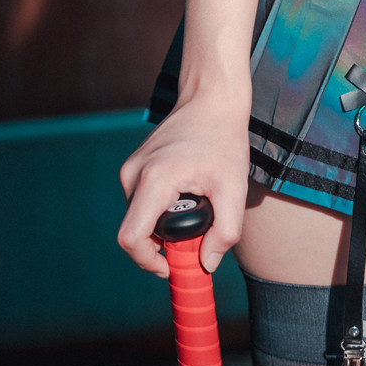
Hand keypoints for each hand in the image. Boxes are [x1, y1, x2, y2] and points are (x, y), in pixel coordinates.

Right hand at [117, 87, 251, 276]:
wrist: (211, 98)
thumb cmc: (224, 139)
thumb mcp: (234, 188)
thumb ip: (226, 231)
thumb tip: (207, 264)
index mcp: (154, 180)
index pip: (131, 238)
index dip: (147, 262)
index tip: (170, 267)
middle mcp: (133, 174)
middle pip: (136, 230)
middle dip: (162, 243)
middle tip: (196, 235)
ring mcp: (131, 167)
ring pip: (139, 216)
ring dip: (163, 224)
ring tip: (197, 205)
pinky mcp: (135, 164)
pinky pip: (142, 200)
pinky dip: (161, 208)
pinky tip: (187, 192)